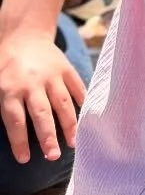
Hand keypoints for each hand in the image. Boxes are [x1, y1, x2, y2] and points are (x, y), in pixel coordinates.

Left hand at [0, 27, 86, 163]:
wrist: (24, 35)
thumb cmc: (4, 65)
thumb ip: (0, 105)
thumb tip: (7, 127)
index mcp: (10, 89)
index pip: (15, 120)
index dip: (19, 141)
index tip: (24, 159)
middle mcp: (32, 84)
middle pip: (41, 114)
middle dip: (48, 137)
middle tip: (53, 156)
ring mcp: (52, 76)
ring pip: (62, 104)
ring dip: (69, 125)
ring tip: (73, 143)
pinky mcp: (66, 69)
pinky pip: (76, 88)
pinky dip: (82, 103)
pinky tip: (86, 120)